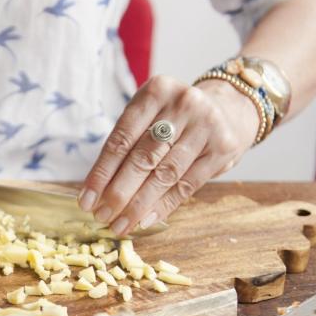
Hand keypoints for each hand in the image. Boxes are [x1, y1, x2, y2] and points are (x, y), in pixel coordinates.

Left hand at [78, 75, 258, 234]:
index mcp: (156, 91)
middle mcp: (183, 103)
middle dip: (118, 193)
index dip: (101, 173)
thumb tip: (97, 192)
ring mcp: (206, 125)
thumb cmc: (176, 119)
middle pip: (142, 157)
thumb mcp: (151, 116)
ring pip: (164, 174)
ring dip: (138, 205)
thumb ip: (128, 145)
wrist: (229, 111)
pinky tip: (146, 220)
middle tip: (101, 217)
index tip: (85, 200)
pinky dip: (163, 206)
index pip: (121, 139)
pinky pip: (187, 185)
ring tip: (121, 225)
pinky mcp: (223, 148)